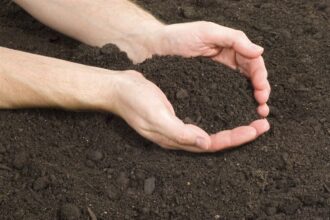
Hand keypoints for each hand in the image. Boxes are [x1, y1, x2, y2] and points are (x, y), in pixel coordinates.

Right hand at [109, 70, 269, 152]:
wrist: (120, 87)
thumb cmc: (134, 101)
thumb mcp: (156, 116)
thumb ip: (179, 132)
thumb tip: (206, 142)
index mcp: (176, 138)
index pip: (211, 144)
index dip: (234, 138)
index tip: (255, 129)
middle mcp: (181, 134)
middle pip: (216, 139)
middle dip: (240, 133)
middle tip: (262, 124)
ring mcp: (179, 124)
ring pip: (213, 129)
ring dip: (233, 124)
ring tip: (253, 117)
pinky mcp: (179, 112)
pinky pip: (204, 117)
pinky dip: (220, 114)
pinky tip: (229, 107)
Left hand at [151, 21, 270, 116]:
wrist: (154, 46)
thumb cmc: (178, 36)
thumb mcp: (207, 32)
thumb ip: (234, 39)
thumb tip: (260, 51)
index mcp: (231, 47)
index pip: (253, 62)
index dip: (261, 77)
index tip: (262, 92)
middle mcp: (227, 60)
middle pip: (251, 76)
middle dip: (260, 91)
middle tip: (262, 107)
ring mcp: (217, 73)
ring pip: (240, 86)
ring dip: (251, 98)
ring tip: (257, 112)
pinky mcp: (207, 84)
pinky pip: (225, 92)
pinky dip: (234, 100)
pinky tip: (238, 110)